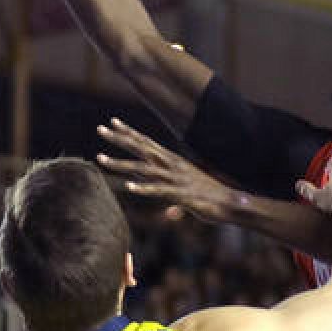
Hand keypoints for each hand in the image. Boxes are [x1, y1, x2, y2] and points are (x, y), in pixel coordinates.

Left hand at [96, 118, 230, 220]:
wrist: (231, 202)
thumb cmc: (210, 196)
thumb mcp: (186, 192)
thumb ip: (172, 195)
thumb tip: (167, 208)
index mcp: (172, 160)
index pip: (147, 142)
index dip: (129, 132)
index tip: (112, 122)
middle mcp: (171, 165)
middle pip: (141, 149)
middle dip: (119, 139)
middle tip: (100, 129)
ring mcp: (174, 178)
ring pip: (142, 168)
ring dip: (120, 163)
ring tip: (100, 158)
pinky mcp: (180, 194)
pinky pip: (158, 190)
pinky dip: (144, 188)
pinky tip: (129, 187)